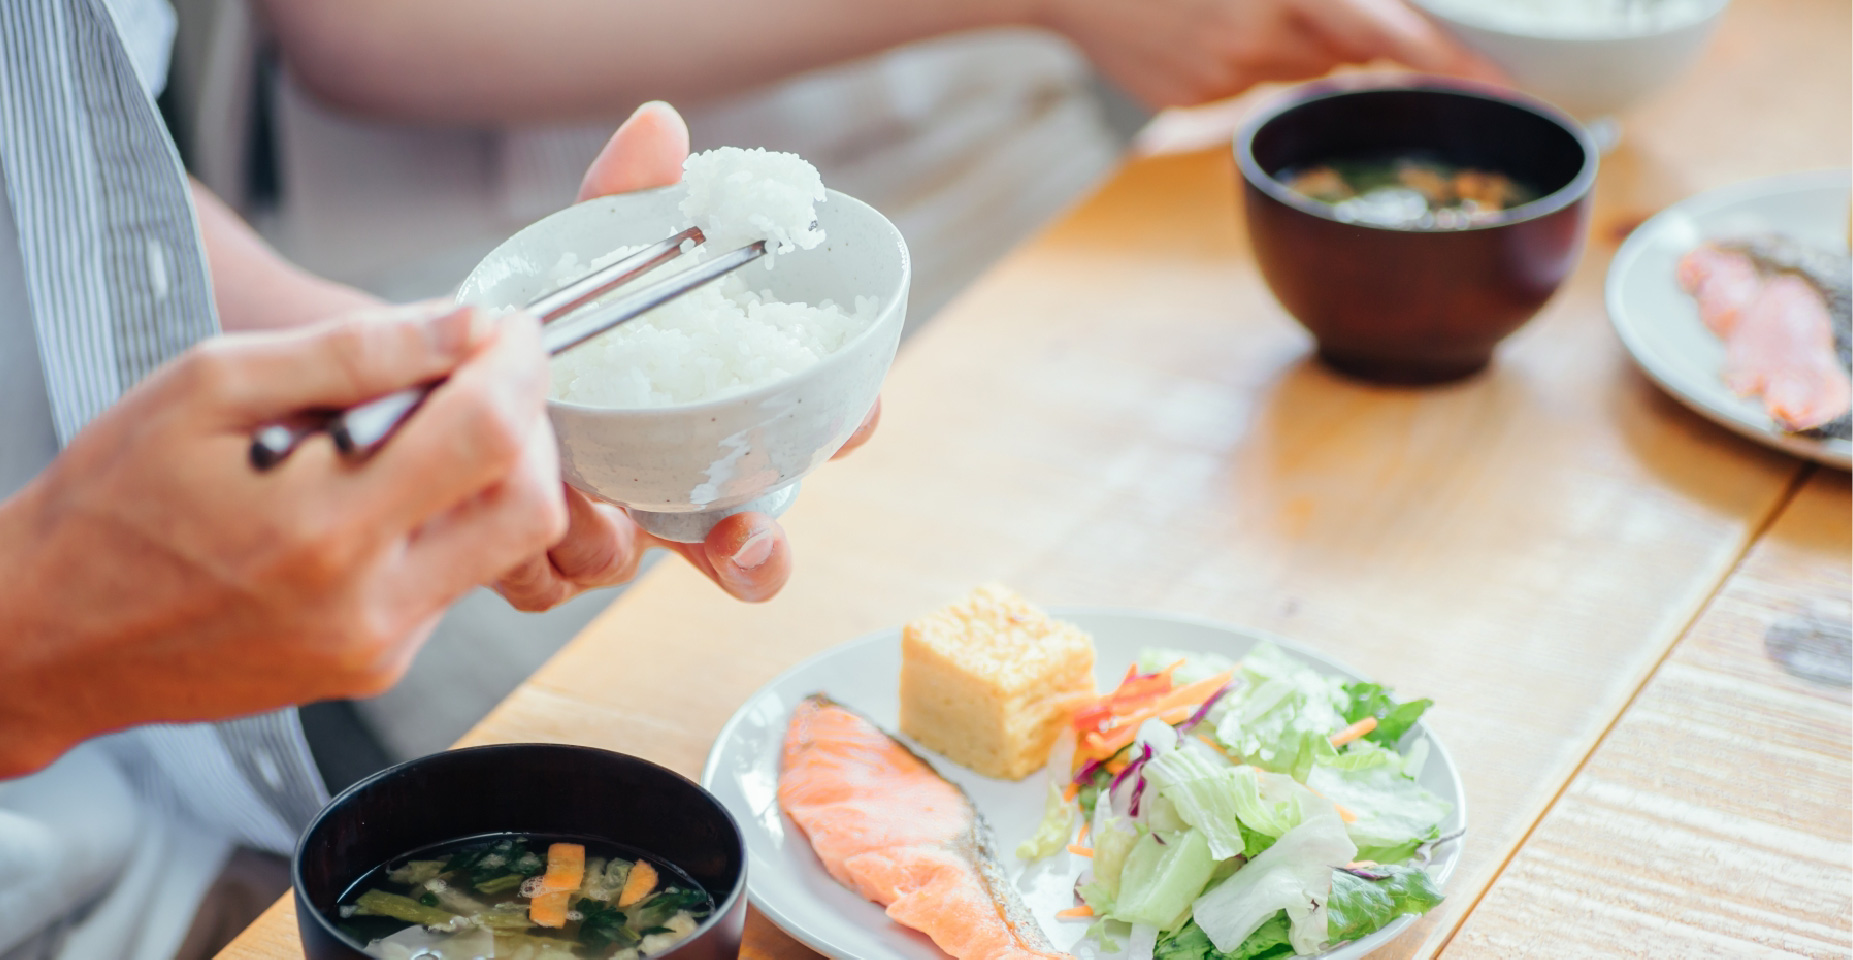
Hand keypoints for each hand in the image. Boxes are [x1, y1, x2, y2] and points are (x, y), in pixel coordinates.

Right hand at [0, 304, 564, 775]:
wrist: (49, 635)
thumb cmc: (111, 504)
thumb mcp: (210, 386)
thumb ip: (353, 353)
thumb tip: (463, 324)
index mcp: (322, 524)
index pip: (491, 435)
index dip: (519, 365)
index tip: (507, 329)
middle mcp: (367, 602)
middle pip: (531, 506)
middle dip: (528, 426)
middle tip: (483, 377)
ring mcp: (379, 646)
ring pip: (504, 548)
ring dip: (491, 475)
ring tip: (416, 431)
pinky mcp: (377, 668)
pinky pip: (454, 582)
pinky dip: (445, 523)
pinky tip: (379, 495)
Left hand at [491, 100, 880, 610]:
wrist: (418, 374)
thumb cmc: (532, 324)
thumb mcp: (577, 254)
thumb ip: (621, 200)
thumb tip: (660, 125)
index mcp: (714, 420)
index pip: (809, 431)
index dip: (846, 426)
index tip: (855, 418)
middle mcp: (673, 488)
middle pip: (748, 543)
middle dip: (761, 552)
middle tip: (747, 537)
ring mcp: (608, 533)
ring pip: (646, 569)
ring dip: (632, 550)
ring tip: (607, 520)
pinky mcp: (533, 564)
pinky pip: (551, 580)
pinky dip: (545, 551)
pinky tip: (530, 519)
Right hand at [1037, 0, 1500, 107]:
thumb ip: (1327, 0)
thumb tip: (1384, 21)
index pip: (1393, 33)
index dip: (1448, 63)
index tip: (1497, 89)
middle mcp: (1263, 32)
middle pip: (1354, 49)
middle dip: (1374, 42)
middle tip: (1379, 39)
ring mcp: (1222, 70)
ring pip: (1298, 63)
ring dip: (1294, 37)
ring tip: (1237, 2)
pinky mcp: (1190, 93)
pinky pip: (1243, 79)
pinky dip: (1239, 51)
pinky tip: (1196, 21)